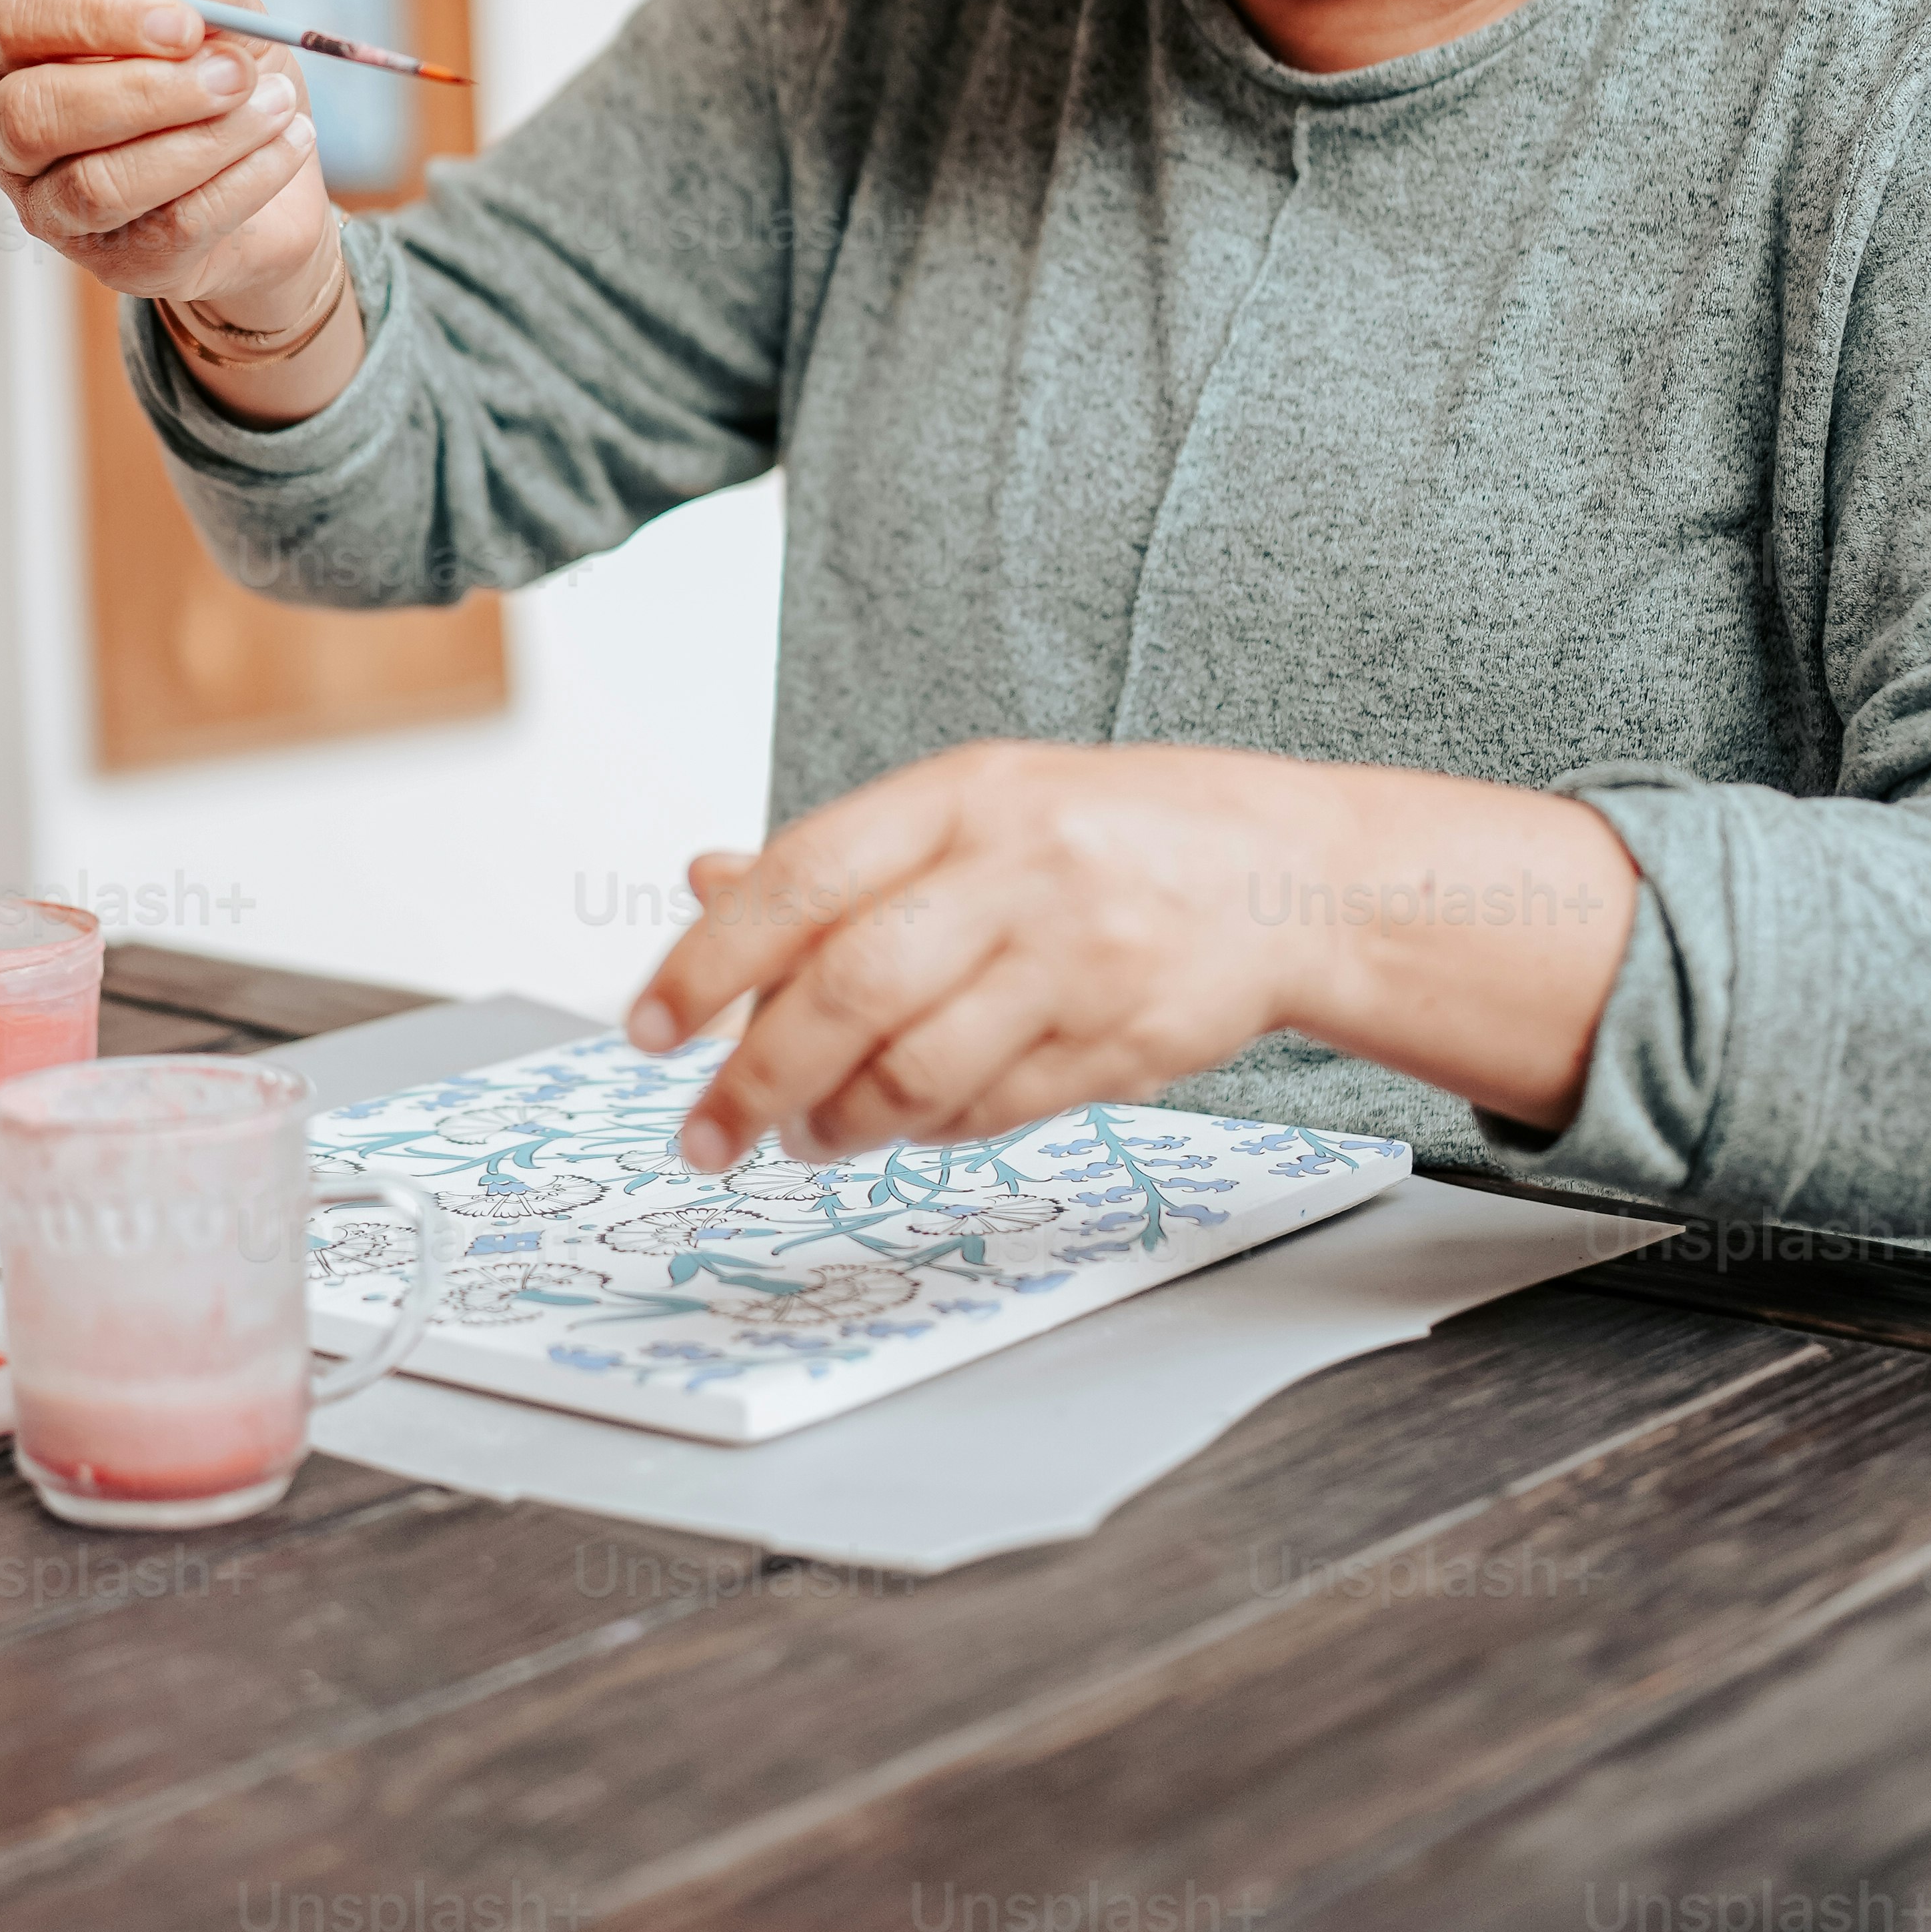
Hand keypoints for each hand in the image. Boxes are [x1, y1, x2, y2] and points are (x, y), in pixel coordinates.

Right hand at [0, 0, 332, 314]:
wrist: (277, 188)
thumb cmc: (228, 90)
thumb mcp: (230, 24)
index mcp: (22, 53)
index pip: (16, 16)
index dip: (95, 14)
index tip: (186, 22)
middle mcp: (13, 136)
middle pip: (36, 112)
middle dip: (148, 90)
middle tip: (237, 72)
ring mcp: (56, 210)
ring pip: (99, 183)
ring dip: (204, 140)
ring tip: (277, 107)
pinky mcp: (116, 265)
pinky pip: (170, 227)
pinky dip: (243, 181)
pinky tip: (289, 145)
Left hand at [627, 743, 1632, 1170]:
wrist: (1283, 872)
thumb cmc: (1101, 835)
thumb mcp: (966, 806)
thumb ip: (837, 856)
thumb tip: (701, 883)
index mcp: (962, 796)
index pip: (801, 880)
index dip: (708, 961)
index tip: (647, 1029)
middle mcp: (1016, 872)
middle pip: (851, 993)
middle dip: (755, 1079)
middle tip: (705, 1135)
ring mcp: (1076, 963)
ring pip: (919, 1072)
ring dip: (838, 1124)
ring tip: (802, 1134)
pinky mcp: (1120, 1044)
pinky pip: (990, 1112)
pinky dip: (929, 1131)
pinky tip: (904, 1121)